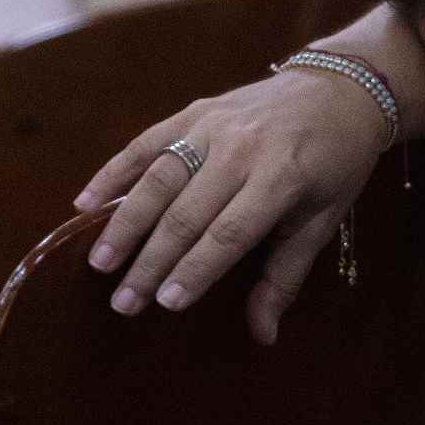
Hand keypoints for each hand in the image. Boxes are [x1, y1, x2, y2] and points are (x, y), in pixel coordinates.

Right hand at [75, 68, 387, 342]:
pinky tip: (85, 204)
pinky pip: (146, 143)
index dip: (196, 269)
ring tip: (101, 262)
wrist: (339, 89)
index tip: (166, 303)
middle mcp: (242, 148)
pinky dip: (113, 173)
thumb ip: (286, 275)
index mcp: (282, 176)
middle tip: (124, 302)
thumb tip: (263, 336)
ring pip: (159, 179)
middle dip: (152, 262)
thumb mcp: (323, 219)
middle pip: (187, 212)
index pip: (230, 232)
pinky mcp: (194, 112)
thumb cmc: (335, 163)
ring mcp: (214, 125)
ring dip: (126, 224)